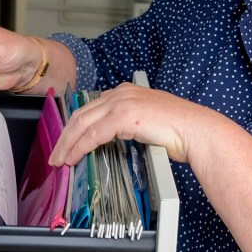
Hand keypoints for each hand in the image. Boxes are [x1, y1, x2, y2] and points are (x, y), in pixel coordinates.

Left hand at [49, 83, 222, 165]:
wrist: (196, 130)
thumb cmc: (179, 129)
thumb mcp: (147, 119)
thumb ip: (127, 123)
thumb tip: (110, 138)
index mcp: (126, 91)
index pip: (91, 108)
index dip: (75, 127)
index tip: (67, 143)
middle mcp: (121, 92)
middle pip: (81, 114)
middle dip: (65, 136)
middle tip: (56, 154)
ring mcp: (121, 102)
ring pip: (82, 123)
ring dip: (67, 144)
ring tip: (60, 160)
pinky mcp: (123, 116)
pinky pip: (93, 134)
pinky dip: (79, 148)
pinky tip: (74, 158)